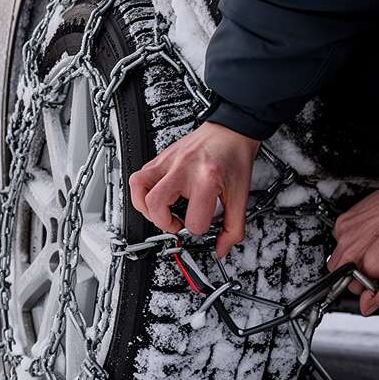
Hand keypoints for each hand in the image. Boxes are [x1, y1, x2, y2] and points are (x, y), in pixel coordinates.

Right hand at [128, 122, 259, 257]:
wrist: (231, 131)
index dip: (197, 229)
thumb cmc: (234, 158)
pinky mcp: (160, 158)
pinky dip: (141, 192)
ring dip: (144, 207)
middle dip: (164, 223)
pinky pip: (138, 177)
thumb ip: (233, 227)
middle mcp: (183, 169)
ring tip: (158, 212)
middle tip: (175, 223)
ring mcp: (168, 161)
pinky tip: (155, 197)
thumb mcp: (240, 195)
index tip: (202, 225)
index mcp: (206, 179)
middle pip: (155, 204)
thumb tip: (222, 248)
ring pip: (138, 187)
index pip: (193, 220)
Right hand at [329, 177, 378, 314]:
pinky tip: (375, 234)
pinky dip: (355, 241)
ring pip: (340, 258)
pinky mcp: (345, 217)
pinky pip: (341, 239)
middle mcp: (350, 244)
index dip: (373, 285)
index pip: (355, 289)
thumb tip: (367, 306)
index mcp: (366, 260)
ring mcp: (345, 229)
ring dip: (356, 257)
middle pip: (342, 275)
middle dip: (360, 273)